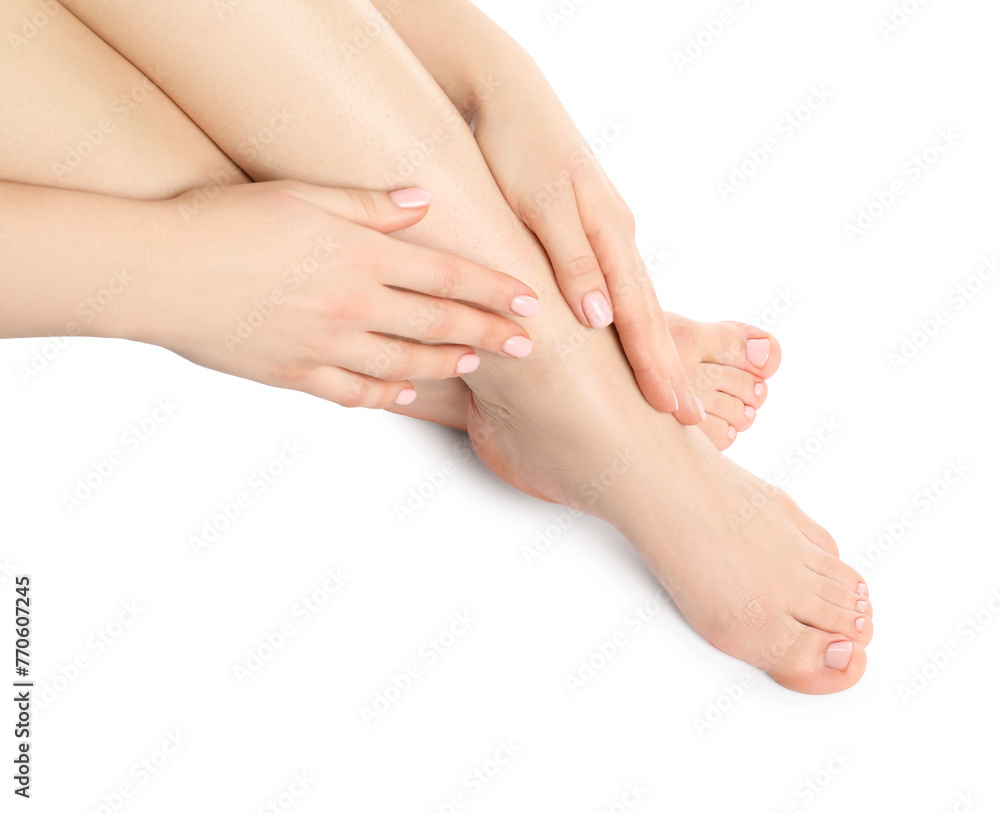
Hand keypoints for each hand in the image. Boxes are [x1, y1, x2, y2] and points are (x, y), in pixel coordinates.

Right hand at [133, 181, 540, 408]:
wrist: (157, 272)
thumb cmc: (224, 223)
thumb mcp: (301, 196)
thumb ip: (369, 206)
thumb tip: (421, 205)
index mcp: (358, 256)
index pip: (446, 277)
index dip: (493, 290)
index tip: (528, 302)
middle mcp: (352, 305)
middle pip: (437, 324)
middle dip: (488, 334)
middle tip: (526, 346)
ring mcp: (324, 346)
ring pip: (403, 363)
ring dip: (445, 364)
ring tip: (473, 363)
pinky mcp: (294, 375)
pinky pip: (352, 392)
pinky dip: (384, 394)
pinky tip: (405, 392)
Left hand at [472, 69, 702, 422]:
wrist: (509, 98)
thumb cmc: (517, 148)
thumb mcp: (538, 203)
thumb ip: (570, 259)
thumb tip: (602, 317)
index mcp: (607, 234)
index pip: (637, 315)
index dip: (655, 364)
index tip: (672, 407)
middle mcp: (615, 236)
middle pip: (646, 314)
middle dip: (667, 368)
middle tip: (686, 417)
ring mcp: (607, 232)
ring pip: (636, 302)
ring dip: (652, 349)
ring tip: (667, 390)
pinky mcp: (591, 229)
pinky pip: (618, 285)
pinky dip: (630, 320)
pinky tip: (631, 338)